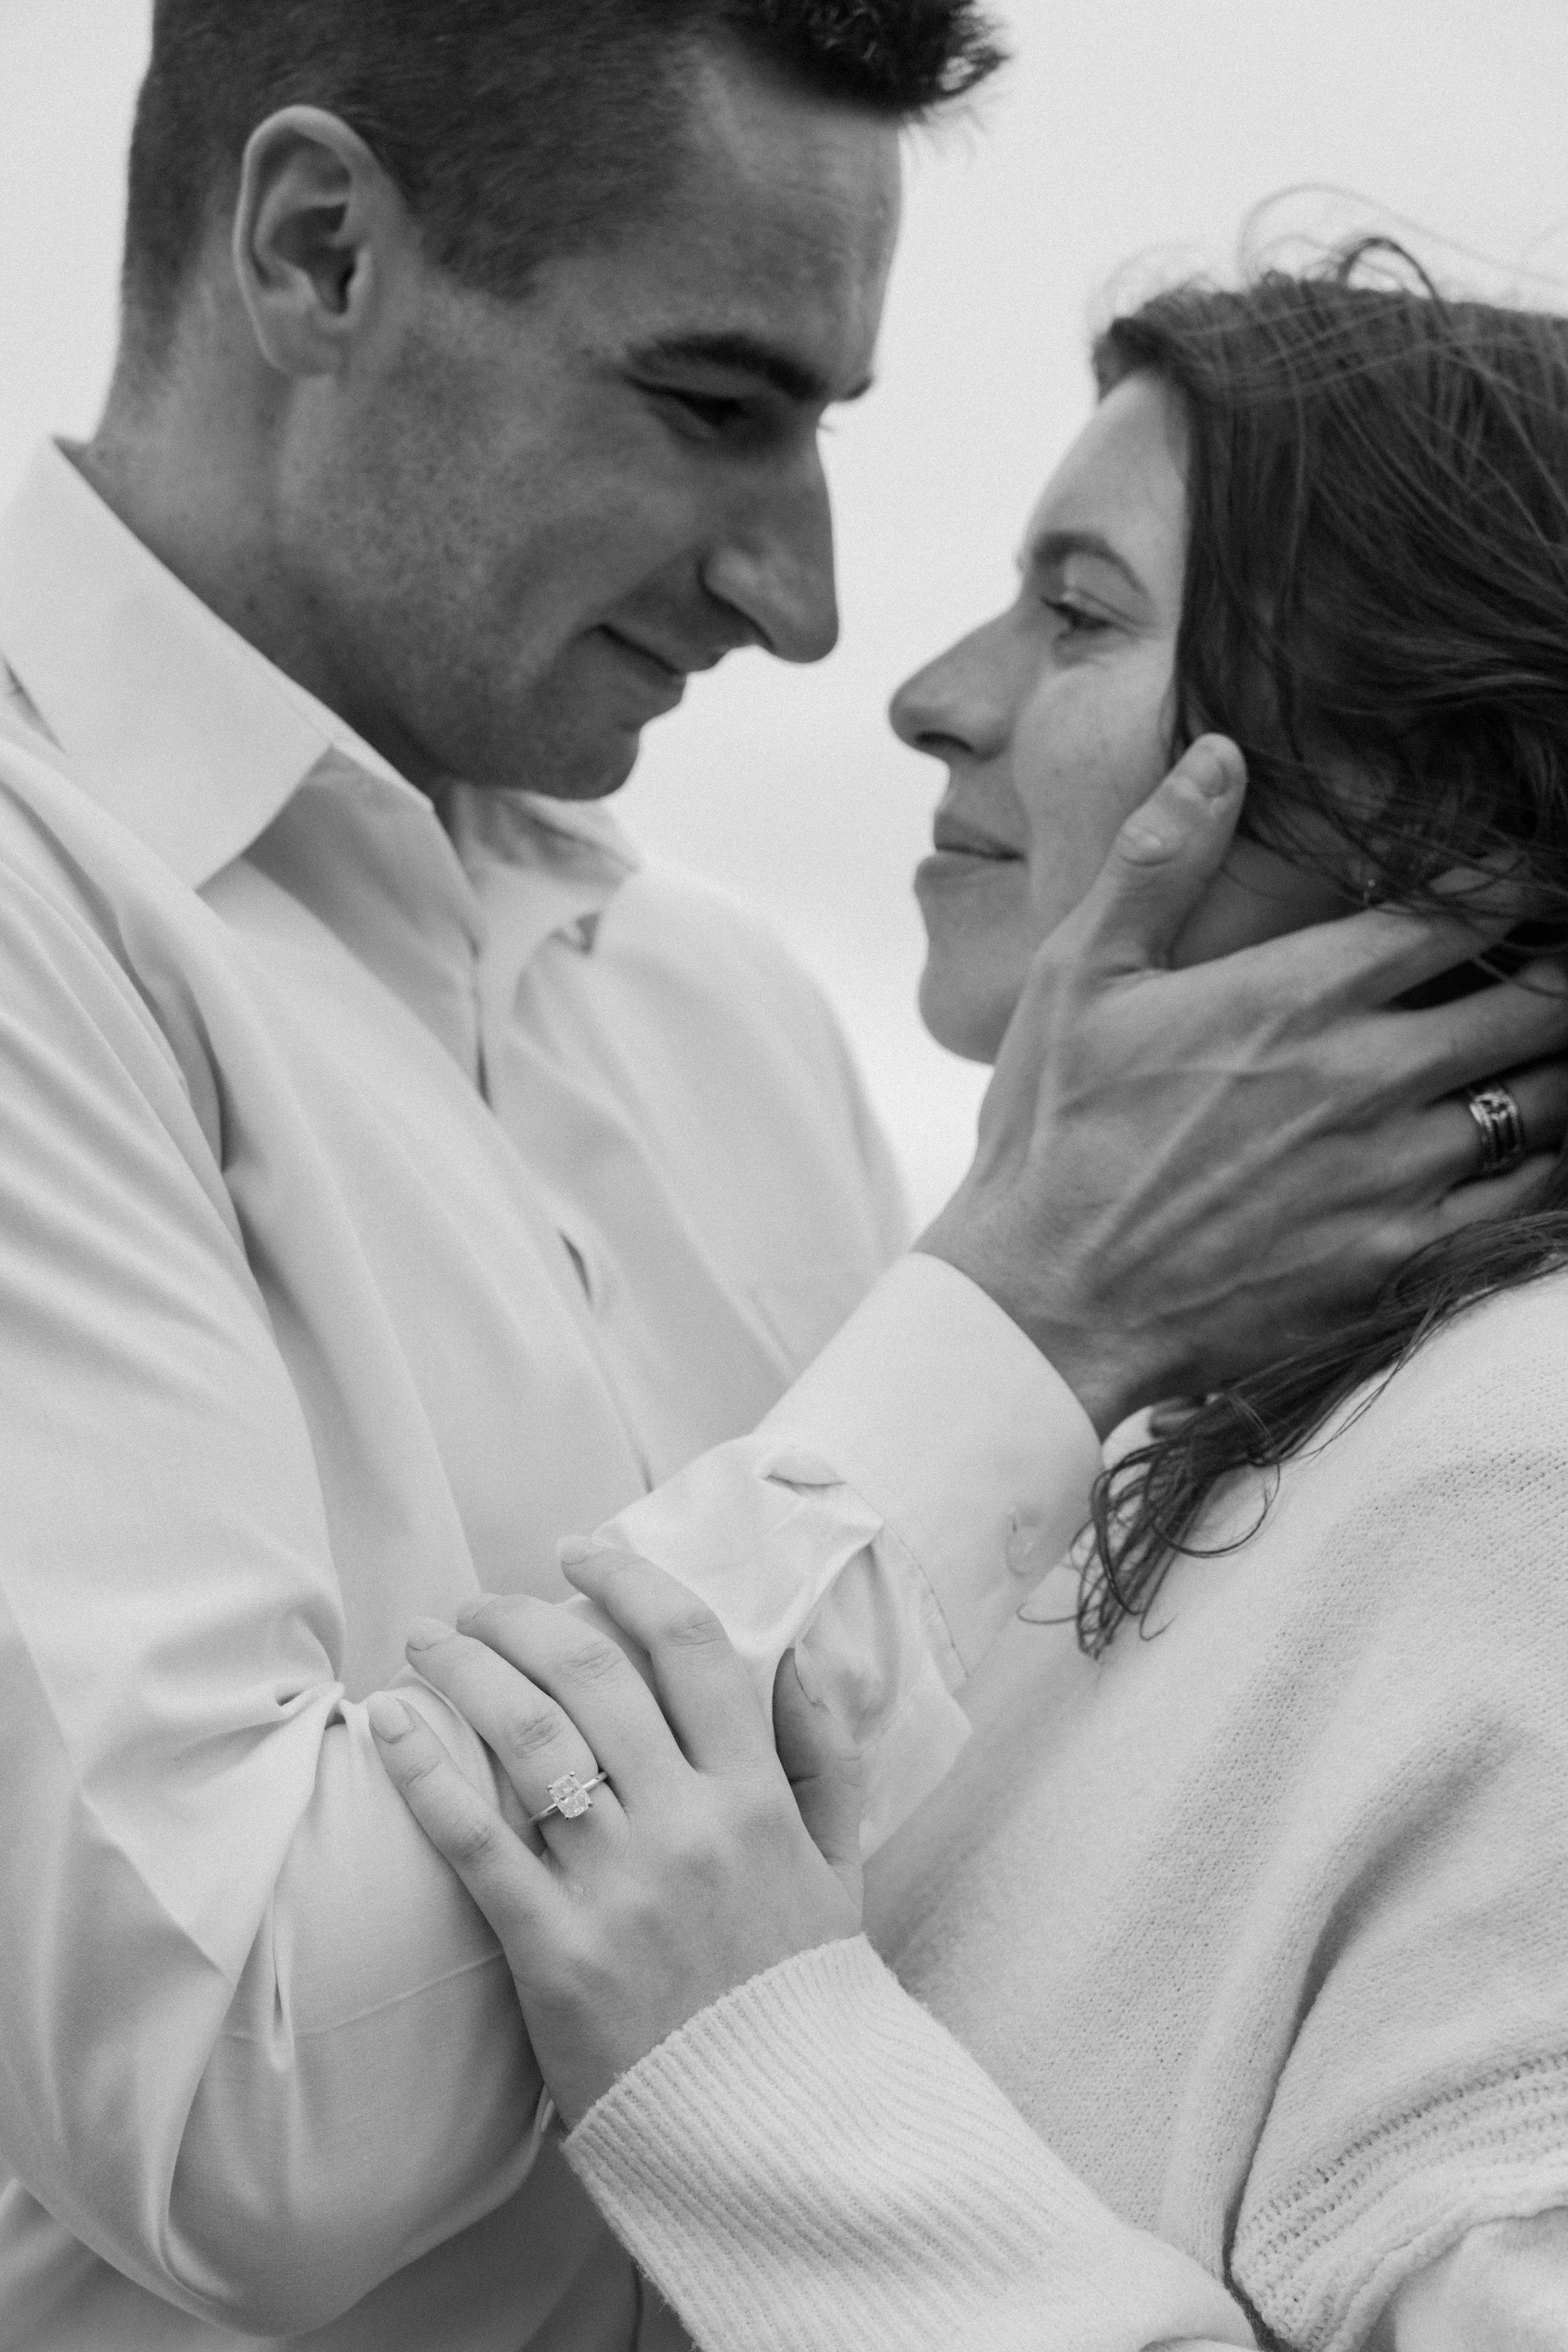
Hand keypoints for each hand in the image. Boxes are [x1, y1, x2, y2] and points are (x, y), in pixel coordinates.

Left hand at [368, 1554, 863, 2128]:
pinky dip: (425, 1771)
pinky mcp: (555, 1952)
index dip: (630, 1581)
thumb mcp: (842, 1869)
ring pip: (529, 1736)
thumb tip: (803, 1654)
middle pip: (593, 1673)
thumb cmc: (796, 1993)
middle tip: (477, 1604)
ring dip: (465, 1670)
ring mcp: (620, 1885)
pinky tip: (388, 1724)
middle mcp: (689, 1822)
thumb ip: (827, 1756)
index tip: (580, 1551)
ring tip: (426, 1642)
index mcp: (756, 1793)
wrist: (774, 2135)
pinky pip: (477, 1841)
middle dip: (522, 1617)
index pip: (692, 1646)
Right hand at [921, 736, 1567, 1433]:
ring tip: (1549, 1040)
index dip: (1520, 878)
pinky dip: (1545, 1164)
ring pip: (1542, 1100)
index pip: (1462, 910)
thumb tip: (1223, 754)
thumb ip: (1157, 858)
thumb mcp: (1077, 976)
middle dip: (1560, 967)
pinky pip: (1520, 1202)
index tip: (1535, 868)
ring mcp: (1392, 1176)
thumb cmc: (1051, 1137)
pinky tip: (1533, 1144)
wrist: (1045, 1307)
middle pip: (1533, 999)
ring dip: (1557, 1062)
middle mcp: (1367, 1079)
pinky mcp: (1396, 1259)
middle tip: (1559, 952)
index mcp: (1298, 996)